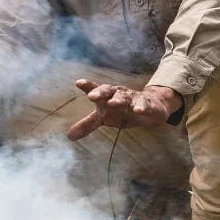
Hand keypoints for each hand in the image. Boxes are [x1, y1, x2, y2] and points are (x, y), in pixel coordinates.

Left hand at [65, 81, 181, 141]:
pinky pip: (144, 104)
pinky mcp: (147, 104)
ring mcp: (133, 98)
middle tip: (91, 96)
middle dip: (100, 92)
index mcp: (107, 96)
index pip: (96, 89)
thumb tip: (69, 137)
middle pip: (109, 90)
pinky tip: (138, 110)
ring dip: (119, 99)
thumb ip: (88, 125)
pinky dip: (141, 106)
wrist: (149, 109)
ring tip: (112, 103)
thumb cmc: (122, 111)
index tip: (78, 83)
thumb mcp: (104, 118)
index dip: (88, 86)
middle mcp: (119, 94)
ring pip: (125, 97)